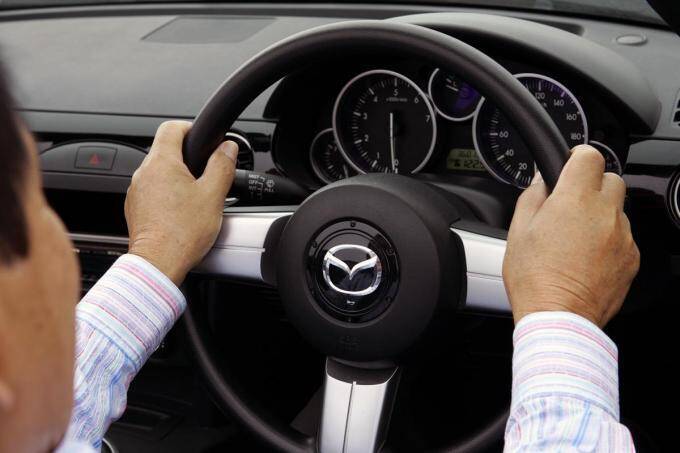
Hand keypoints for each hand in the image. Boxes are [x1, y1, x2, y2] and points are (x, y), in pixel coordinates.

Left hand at [125, 121, 237, 284]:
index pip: (172, 127)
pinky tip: (182, 211)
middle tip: (207, 172)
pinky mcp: (135, 209)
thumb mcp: (213, 195)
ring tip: (196, 195)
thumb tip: (227, 148)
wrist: (159, 263)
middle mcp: (143, 173)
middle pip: (165, 150)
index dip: (190, 128)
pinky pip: (152, 192)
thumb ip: (222, 165)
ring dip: (177, 177)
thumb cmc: (182, 233)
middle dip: (187, 157)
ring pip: (158, 172)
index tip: (203, 139)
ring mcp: (136, 192)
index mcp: (162, 163)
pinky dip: (166, 195)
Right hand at [503, 145, 639, 327]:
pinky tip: (586, 257)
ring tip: (575, 238)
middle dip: (591, 186)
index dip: (577, 157)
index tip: (569, 165)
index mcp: (574, 199)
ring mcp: (623, 236)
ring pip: (617, 209)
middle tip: (570, 204)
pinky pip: (624, 236)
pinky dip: (608, 239)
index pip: (589, 155)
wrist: (558, 317)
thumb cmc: (535, 278)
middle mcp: (605, 213)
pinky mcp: (632, 258)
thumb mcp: (518, 230)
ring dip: (600, 214)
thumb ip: (532, 195)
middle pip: (610, 179)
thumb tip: (541, 179)